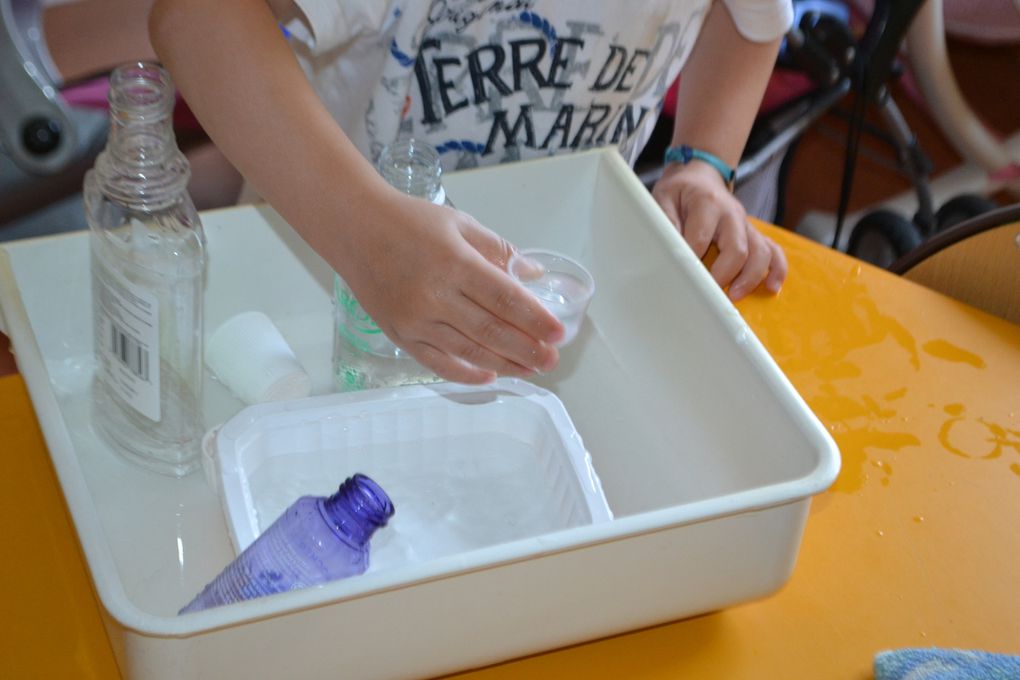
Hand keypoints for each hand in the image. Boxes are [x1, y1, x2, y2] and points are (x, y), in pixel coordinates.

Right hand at [334, 191, 563, 383]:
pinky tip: (490, 376)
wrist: (355, 230)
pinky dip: (465, 374)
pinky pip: (438, 362)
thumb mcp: (460, 224)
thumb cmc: (410, 222)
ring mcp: (416, 320)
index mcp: (455, 263)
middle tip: (552, 359)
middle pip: (491, 331)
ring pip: (469, 351)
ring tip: (531, 370)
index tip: (558, 333)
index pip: (505, 298)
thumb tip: (533, 276)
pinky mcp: (401, 335)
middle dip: (527, 349)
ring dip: (504, 364)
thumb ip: (499, 251)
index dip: (534, 319)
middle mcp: (435, 296)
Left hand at [652, 161, 786, 299]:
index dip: (693, 261)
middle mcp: (731, 213)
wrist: (700, 175)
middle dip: (725, 275)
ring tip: (735, 296)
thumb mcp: (663, 198)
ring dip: (751, 277)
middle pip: (738, 248)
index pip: (701, 237)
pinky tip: (772, 287)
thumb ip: (665, 223)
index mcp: (707, 203)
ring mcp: (745, 224)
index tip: (683, 279)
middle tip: (710, 294)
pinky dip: (776, 269)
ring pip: (760, 252)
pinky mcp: (753, 233)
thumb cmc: (680, 190)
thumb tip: (669, 250)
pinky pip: (773, 250)